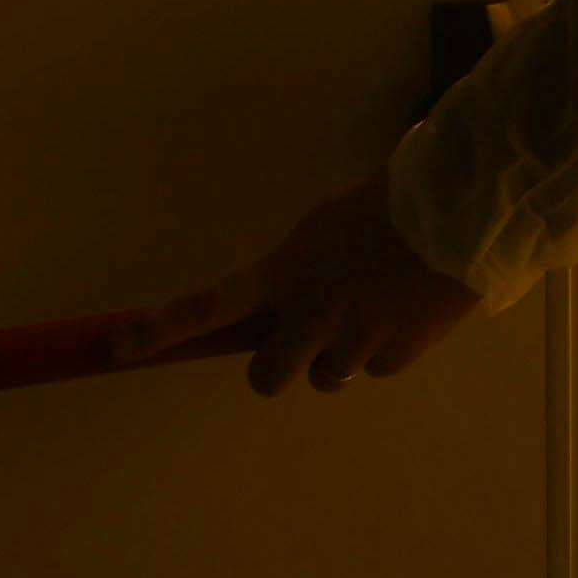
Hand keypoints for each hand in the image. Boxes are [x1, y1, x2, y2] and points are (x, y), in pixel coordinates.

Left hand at [111, 172, 485, 397]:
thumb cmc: (393, 200)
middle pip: (266, 377)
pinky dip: (384, 348)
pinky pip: (376, 367)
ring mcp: (352, 340)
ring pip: (325, 377)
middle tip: (303, 338)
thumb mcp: (329, 223)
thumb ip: (301, 265)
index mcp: (285, 270)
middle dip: (280, 362)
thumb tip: (294, 297)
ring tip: (373, 311)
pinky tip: (406, 312)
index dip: (157, 331)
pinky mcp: (395, 354)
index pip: (205, 306)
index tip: (115, 348)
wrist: (461, 213)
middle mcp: (309, 313)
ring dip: (337, 354)